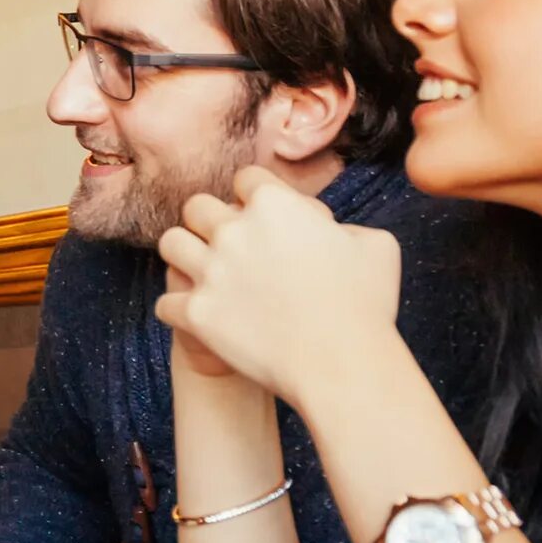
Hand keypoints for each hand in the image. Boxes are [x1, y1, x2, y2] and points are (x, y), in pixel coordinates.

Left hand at [156, 168, 402, 407]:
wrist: (341, 364)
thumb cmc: (366, 305)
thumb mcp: (376, 245)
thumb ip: (344, 226)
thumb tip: (327, 229)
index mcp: (275, 205)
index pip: (244, 179)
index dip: (253, 195)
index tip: (260, 216)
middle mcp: (234, 232)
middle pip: (196, 206)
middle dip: (209, 220)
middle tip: (224, 242)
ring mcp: (210, 272)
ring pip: (170, 244)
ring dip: (184, 254)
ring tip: (200, 270)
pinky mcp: (196, 313)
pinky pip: (165, 300)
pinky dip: (179, 308)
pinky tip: (198, 315)